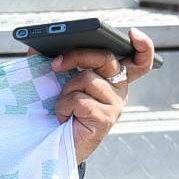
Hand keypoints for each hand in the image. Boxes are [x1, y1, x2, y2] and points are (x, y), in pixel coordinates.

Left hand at [39, 28, 156, 162]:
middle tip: (55, 63)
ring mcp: (115, 104)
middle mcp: (119, 89)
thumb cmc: (60, 110)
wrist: (56, 144)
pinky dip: (64, 106)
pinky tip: (64, 117)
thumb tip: (35, 45)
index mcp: (112, 78)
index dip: (143, 46)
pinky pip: (80, 100)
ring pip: (87, 79)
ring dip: (66, 90)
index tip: (132, 33)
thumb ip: (53, 62)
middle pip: (106, 59)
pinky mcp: (106, 118)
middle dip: (77, 56)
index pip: (139, 60)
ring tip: (63, 105)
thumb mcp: (58, 83)